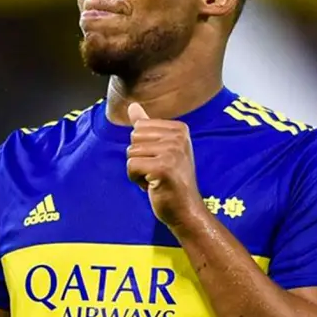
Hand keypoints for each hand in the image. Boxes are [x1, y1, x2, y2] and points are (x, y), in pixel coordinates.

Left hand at [126, 103, 207, 228]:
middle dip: (138, 158)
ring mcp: (172, 152)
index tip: (159, 161)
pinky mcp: (163, 168)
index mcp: (179, 129)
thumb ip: (146, 126)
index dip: (142, 147)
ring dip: (137, 170)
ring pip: (131, 152)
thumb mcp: (161, 150)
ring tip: (155, 179)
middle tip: (156, 172)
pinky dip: (136, 179)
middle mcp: (178, 137)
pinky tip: (152, 185)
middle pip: (134, 137)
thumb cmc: (171, 181)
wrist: (186, 210)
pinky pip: (131, 166)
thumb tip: (132, 105)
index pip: (139, 126)